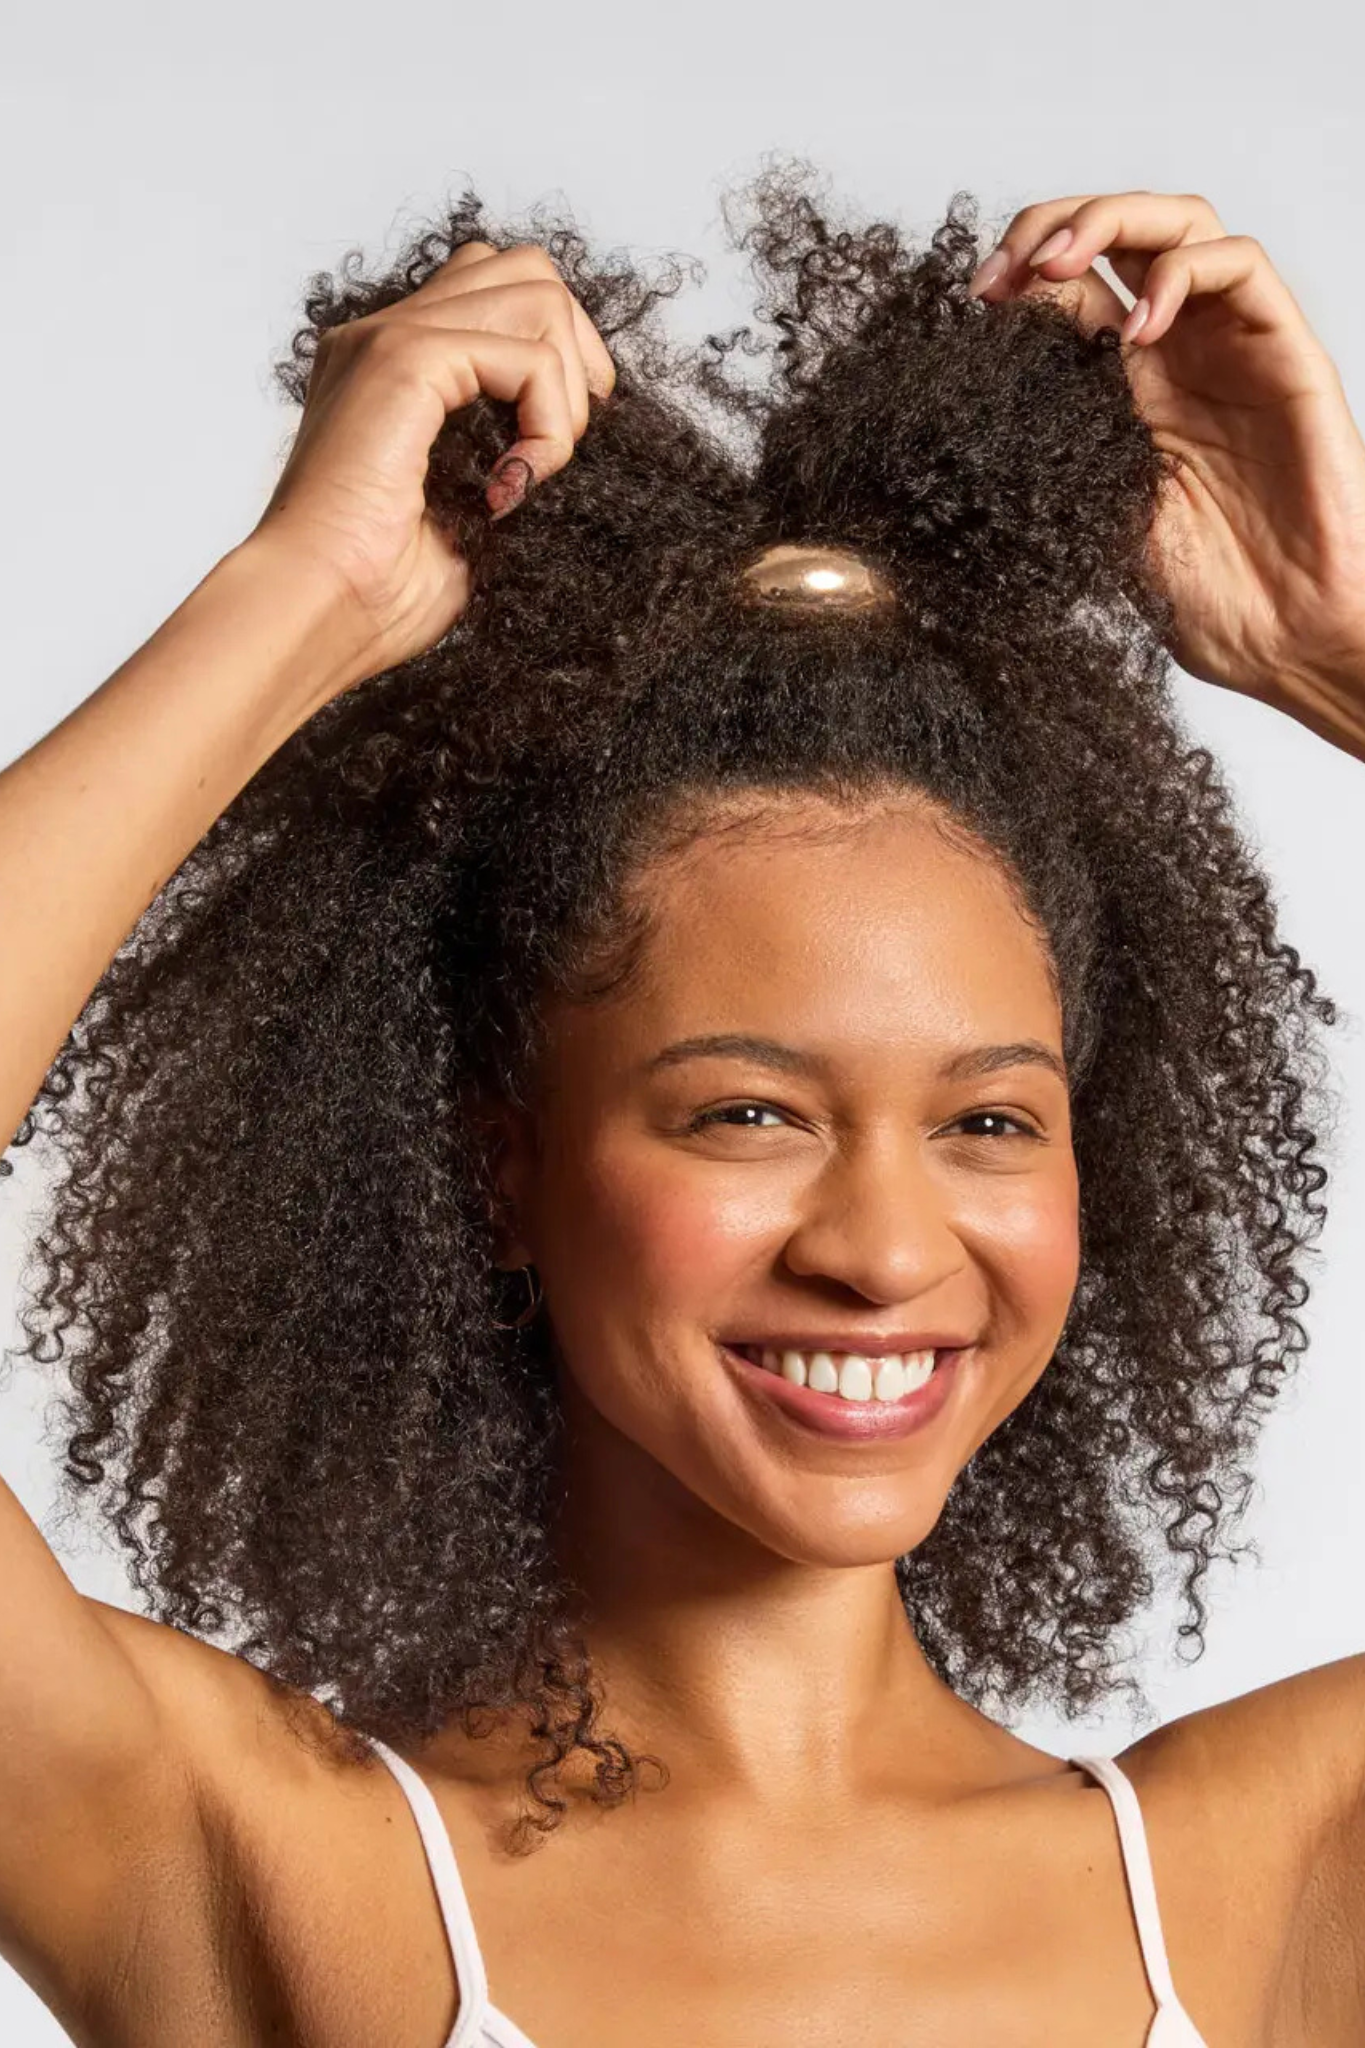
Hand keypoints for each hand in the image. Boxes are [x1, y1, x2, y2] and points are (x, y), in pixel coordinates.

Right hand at [252, 240, 616, 689]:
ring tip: (534, 470)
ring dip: (566, 391)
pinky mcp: (403, 359)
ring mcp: (389, 338)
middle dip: (578, 351)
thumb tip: (582, 432)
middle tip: (562, 444)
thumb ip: (511, 452)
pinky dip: (548, 424)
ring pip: (537, 293)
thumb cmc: (379, 593)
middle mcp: (384, 336)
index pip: (497, 293)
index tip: (556, 444)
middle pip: (526, 269)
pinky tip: (512, 485)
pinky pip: (527, 356)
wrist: (318, 614)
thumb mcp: (469, 510)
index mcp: (392, 369)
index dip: (556, 352)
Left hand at [970, 192, 1364, 709]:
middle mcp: (1179, 352)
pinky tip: (1138, 330)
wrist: (1284, 639)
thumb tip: (975, 398)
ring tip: (1058, 267)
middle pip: (1121, 233)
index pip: (1073, 286)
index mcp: (1125, 388)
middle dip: (1053, 226)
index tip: (975, 301)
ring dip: (1110, 221)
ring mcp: (1232, 345)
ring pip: (1181, 223)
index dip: (1020, 272)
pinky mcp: (1286, 351)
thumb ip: (1053, 447)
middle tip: (1007, 270)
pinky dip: (1180, 272)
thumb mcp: (1093, 516)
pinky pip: (1242, 266)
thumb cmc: (1203, 597)